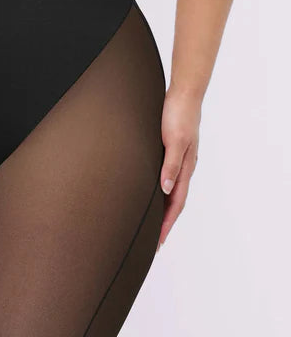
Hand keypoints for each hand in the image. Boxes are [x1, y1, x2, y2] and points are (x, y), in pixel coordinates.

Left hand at [158, 87, 200, 248]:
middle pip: (173, 203)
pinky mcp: (171, 152)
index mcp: (185, 168)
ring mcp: (178, 160)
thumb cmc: (178, 114)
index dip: (166, 224)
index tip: (158, 242)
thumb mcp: (174, 140)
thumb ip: (170, 165)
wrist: (184, 94)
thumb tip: (166, 189)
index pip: (175, 203)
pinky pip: (166, 178)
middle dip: (164, 223)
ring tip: (150, 225)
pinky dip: (160, 192)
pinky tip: (152, 194)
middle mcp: (183, 167)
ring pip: (170, 192)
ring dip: (162, 210)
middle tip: (153, 242)